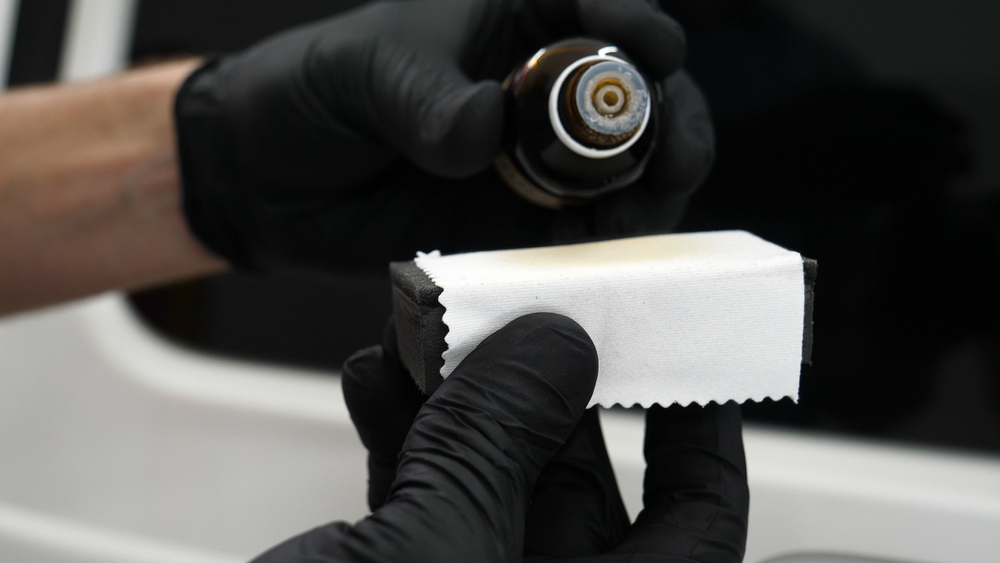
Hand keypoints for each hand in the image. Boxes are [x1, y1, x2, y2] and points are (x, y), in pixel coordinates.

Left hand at [174, 0, 710, 272]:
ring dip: (651, 194)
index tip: (657, 51)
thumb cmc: (312, 93)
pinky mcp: (520, 227)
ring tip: (633, 219)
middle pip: (640, 100)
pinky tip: (596, 252)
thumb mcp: (362, 72)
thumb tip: (484, 133)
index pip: (598, 8)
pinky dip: (603, 246)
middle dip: (672, 125)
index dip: (639, 25)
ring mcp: (536, 163)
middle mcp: (540, 92)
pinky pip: (582, 236)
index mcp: (513, 22)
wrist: (269, 183)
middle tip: (673, 160)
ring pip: (628, 174)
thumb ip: (423, 99)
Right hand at [332, 315, 749, 561]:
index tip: (688, 357)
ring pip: (487, 475)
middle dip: (540, 382)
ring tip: (425, 332)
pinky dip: (399, 436)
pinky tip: (374, 383)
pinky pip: (419, 495)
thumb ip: (494, 446)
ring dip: (453, 396)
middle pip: (577, 476)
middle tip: (523, 313)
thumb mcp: (431, 553)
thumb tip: (550, 349)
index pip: (699, 522)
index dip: (705, 435)